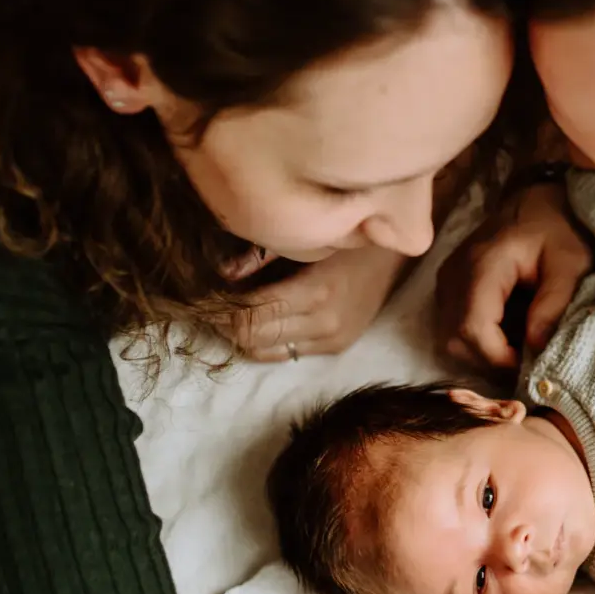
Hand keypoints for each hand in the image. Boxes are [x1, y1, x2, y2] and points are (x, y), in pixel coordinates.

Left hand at [218, 245, 405, 361]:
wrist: (394, 256)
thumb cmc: (348, 239)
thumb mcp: (305, 240)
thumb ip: (261, 258)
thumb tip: (221, 275)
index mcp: (315, 291)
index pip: (250, 316)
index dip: (218, 310)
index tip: (199, 297)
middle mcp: (324, 323)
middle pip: (252, 338)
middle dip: (224, 323)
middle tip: (209, 305)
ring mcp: (331, 340)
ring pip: (264, 352)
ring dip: (241, 336)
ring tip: (230, 315)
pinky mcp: (335, 348)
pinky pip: (285, 354)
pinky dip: (265, 341)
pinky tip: (259, 322)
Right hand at [437, 182, 591, 369]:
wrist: (536, 205)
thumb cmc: (558, 231)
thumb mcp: (571, 264)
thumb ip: (554, 303)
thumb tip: (535, 346)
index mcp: (484, 264)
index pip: (473, 327)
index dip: (498, 356)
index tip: (529, 364)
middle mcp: (455, 273)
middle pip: (456, 339)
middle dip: (492, 360)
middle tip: (527, 360)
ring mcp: (446, 281)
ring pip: (451, 339)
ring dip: (484, 353)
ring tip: (518, 346)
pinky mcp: (448, 287)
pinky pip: (453, 328)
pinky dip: (479, 341)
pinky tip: (507, 333)